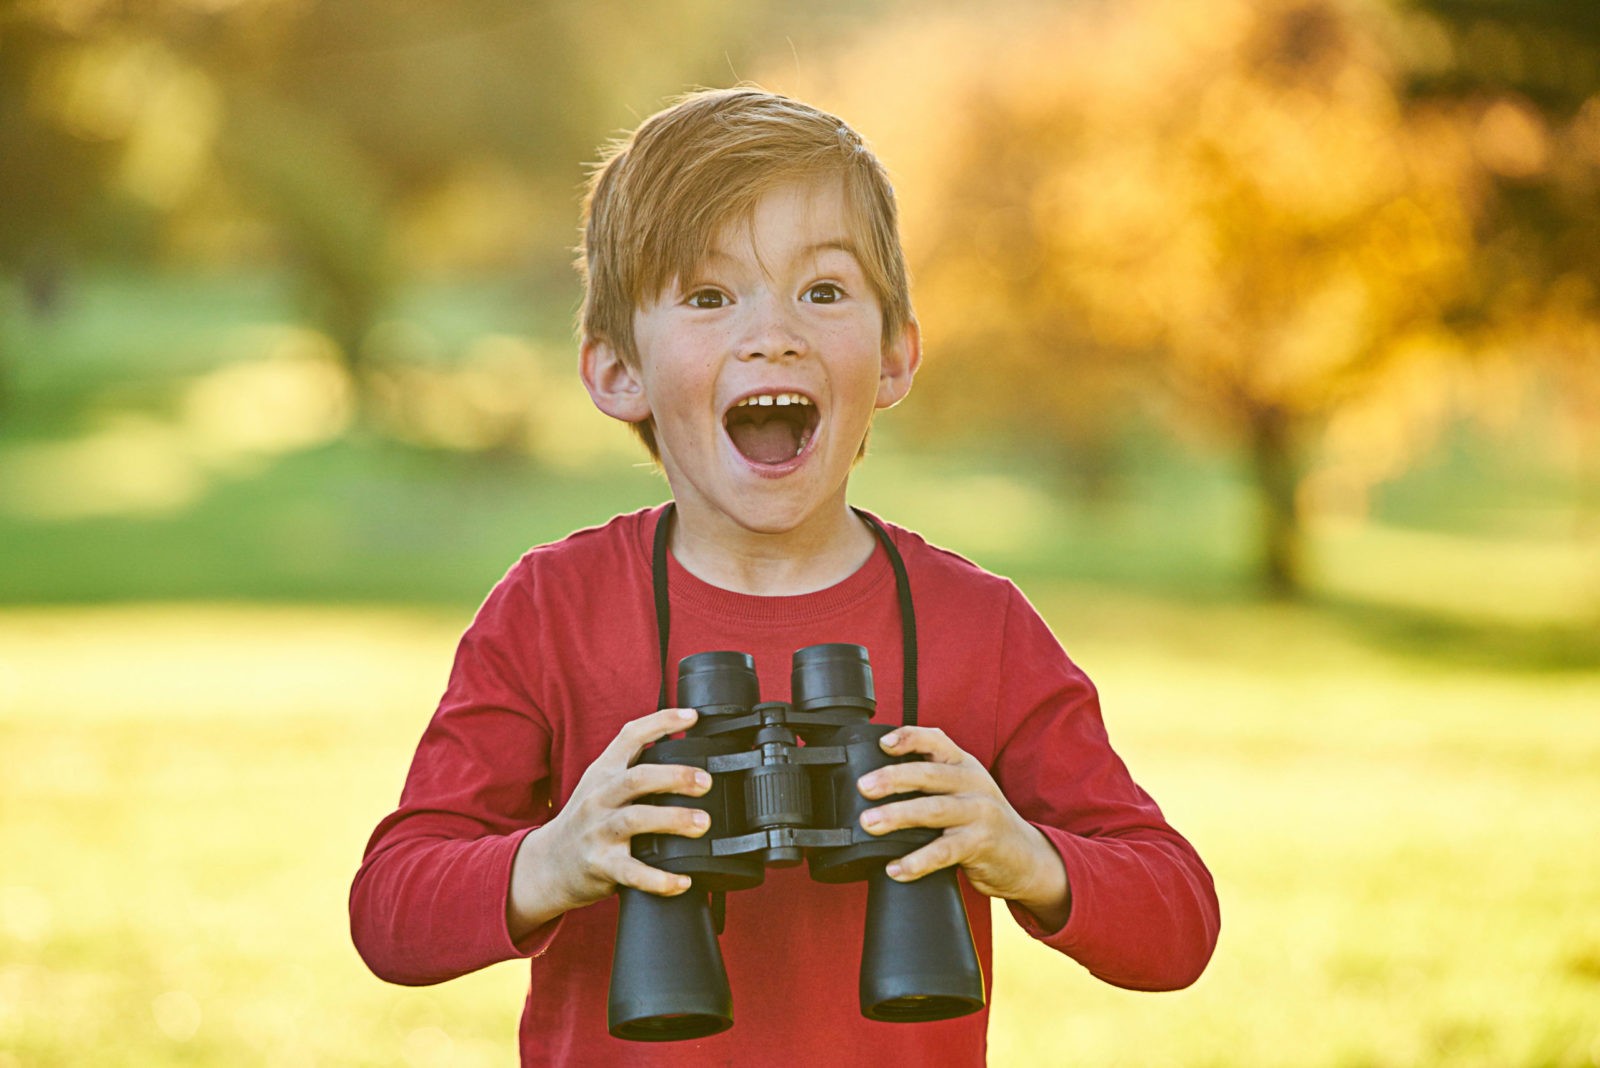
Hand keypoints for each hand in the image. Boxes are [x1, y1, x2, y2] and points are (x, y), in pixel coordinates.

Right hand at [507, 707, 710, 936]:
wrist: (546, 864)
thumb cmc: (586, 821)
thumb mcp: (600, 785)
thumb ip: (633, 768)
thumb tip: (685, 755)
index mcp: (603, 772)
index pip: (630, 736)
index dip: (661, 721)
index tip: (693, 717)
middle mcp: (599, 798)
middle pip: (637, 778)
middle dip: (674, 776)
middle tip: (705, 781)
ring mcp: (598, 831)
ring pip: (635, 819)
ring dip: (673, 819)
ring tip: (702, 822)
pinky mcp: (600, 865)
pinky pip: (633, 873)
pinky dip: (659, 879)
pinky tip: (682, 882)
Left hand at [856, 727, 1070, 927]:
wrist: (1026, 856)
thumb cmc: (983, 820)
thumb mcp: (964, 788)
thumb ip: (932, 777)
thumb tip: (877, 779)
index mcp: (964, 764)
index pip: (936, 740)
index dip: (909, 737)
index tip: (882, 743)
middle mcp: (973, 783)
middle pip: (930, 774)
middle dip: (893, 778)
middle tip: (863, 786)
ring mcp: (979, 813)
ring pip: (934, 810)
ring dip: (898, 816)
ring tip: (869, 823)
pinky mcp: (980, 845)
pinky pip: (943, 852)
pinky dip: (917, 861)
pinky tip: (895, 868)